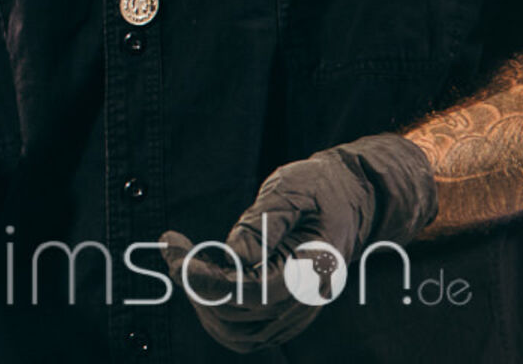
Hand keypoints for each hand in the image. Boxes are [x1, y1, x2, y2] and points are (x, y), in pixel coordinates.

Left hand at [160, 133, 437, 350]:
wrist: (351, 199)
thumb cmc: (319, 188)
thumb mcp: (293, 188)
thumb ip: (265, 221)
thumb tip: (234, 253)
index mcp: (312, 268)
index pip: (253, 293)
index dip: (208, 280)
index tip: (175, 251)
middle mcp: (306, 299)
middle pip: (238, 314)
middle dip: (194, 283)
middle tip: (171, 246)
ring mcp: (296, 311)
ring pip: (238, 334)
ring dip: (201, 303)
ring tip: (182, 262)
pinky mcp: (285, 313)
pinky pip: (245, 332)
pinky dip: (215, 314)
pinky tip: (201, 279)